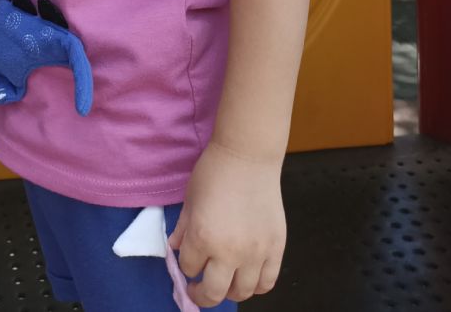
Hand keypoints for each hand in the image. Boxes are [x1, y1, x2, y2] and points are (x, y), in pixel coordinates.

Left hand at [168, 142, 285, 305]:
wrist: (248, 155)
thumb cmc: (214, 171)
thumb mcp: (190, 199)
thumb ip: (182, 228)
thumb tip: (174, 249)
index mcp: (203, 236)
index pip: (189, 268)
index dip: (185, 265)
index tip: (188, 259)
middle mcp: (229, 250)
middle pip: (214, 292)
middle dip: (201, 295)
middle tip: (198, 289)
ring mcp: (256, 252)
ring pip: (242, 293)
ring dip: (229, 292)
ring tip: (223, 281)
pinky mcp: (275, 248)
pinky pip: (267, 282)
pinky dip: (255, 286)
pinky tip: (246, 276)